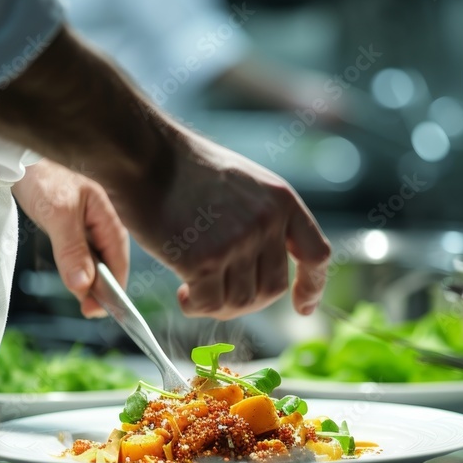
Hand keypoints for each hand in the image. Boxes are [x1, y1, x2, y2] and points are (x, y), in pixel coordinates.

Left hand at [13, 160, 128, 317]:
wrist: (21, 154)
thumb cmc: (44, 176)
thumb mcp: (58, 215)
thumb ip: (72, 251)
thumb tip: (85, 285)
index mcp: (109, 219)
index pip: (119, 264)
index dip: (113, 291)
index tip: (98, 311)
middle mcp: (105, 223)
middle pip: (111, 265)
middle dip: (102, 289)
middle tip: (87, 311)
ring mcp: (91, 224)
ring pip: (97, 260)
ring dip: (90, 280)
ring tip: (82, 299)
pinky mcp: (76, 225)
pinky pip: (85, 252)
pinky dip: (80, 267)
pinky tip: (74, 276)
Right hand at [104, 129, 330, 319]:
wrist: (146, 155)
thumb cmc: (184, 169)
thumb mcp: (244, 183)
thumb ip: (263, 219)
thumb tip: (263, 267)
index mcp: (282, 200)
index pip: (315, 254)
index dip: (312, 286)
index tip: (303, 306)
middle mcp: (266, 222)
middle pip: (272, 289)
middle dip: (246, 302)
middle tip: (218, 293)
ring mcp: (236, 242)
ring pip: (241, 302)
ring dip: (217, 305)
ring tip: (194, 288)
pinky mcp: (204, 260)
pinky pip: (210, 304)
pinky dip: (196, 306)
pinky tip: (183, 292)